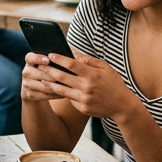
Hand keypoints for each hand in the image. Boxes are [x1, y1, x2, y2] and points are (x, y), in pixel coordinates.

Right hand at [21, 52, 65, 102]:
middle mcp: (26, 71)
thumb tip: (66, 57)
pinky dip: (54, 94)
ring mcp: (26, 84)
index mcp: (29, 60)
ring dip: (55, 86)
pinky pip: (43, 95)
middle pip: (38, 73)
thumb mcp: (48, 64)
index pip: (30, 57)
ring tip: (67, 86)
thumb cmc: (47, 71)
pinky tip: (64, 93)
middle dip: (51, 75)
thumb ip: (54, 59)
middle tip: (63, 76)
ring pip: (42, 86)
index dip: (38, 58)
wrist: (36, 87)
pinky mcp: (29, 94)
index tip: (48, 60)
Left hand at [22, 53, 137, 120]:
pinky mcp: (82, 108)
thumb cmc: (113, 83)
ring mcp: (84, 99)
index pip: (72, 64)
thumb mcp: (105, 68)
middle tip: (40, 65)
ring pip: (61, 90)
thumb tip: (74, 53)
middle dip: (49, 70)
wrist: (122, 106)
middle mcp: (87, 87)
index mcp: (93, 74)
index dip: (60, 59)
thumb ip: (89, 60)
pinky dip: (61, 93)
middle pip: (62, 77)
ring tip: (42, 78)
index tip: (50, 54)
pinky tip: (54, 89)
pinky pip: (69, 99)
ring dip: (49, 83)